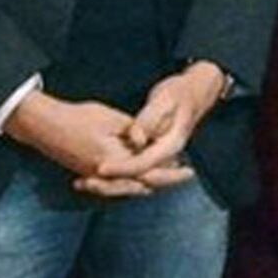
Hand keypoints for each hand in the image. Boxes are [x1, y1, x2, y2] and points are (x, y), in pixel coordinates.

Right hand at [3, 91, 193, 199]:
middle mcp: (105, 176)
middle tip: (185, 174)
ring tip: (168, 174)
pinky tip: (142, 178)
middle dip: (165, 180)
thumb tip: (153, 142)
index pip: (149, 172)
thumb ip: (136, 133)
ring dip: (149, 182)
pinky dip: (132, 183)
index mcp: (114, 161)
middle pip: (142, 185)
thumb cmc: (79, 118)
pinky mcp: (88, 175)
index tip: (188, 169)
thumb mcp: (113, 119)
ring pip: (129, 188)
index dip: (171, 172)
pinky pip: (115, 185)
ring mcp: (95, 178)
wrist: (45, 125)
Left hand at [85, 63, 227, 193]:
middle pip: (136, 179)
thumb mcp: (165, 101)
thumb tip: (137, 139)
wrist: (195, 92)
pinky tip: (91, 175)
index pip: (142, 165)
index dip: (120, 168)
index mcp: (170, 145)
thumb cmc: (179, 94)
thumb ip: (150, 121)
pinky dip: (111, 177)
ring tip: (83, 183)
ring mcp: (158, 157)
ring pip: (132, 181)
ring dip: (108, 184)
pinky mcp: (150, 154)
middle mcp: (164, 156)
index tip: (99, 167)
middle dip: (110, 183)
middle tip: (85, 182)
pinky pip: (131, 174)